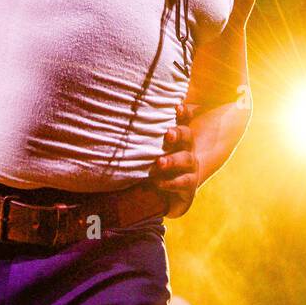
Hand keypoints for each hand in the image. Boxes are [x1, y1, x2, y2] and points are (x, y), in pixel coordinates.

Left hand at [150, 100, 199, 217]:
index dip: (184, 112)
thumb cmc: (149, 165)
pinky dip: (170, 183)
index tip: (176, 107)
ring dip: (173, 160)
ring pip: (187, 159)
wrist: (160, 197)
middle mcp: (187, 149)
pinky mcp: (189, 186)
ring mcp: (190, 168)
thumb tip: (115, 117)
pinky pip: (184, 183)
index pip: (184, 120)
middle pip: (188, 136)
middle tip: (167, 134)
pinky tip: (157, 183)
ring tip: (159, 163)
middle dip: (179, 133)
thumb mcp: (144, 150)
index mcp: (177, 137)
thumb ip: (139, 136)